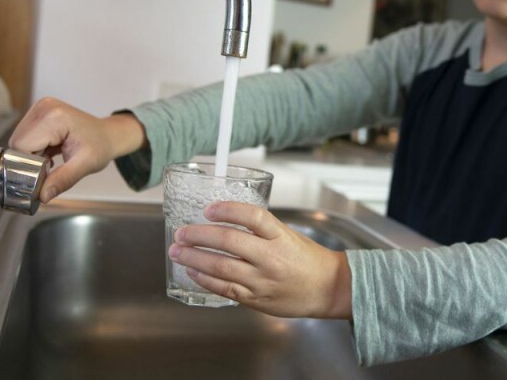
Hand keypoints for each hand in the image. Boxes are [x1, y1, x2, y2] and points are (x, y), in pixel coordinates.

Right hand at [9, 97, 145, 201]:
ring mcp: (40, 108)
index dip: (29, 165)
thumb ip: (63, 180)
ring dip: (32, 156)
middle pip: (18, 143)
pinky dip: (34, 150)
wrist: (107, 135)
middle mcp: (43, 108)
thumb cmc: (100, 146)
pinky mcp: (38, 114)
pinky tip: (49, 153)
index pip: (22, 146)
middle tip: (50, 168)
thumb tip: (42, 196)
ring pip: (19, 142)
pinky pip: (25, 138)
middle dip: (30, 161)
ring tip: (51, 159)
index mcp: (54, 116)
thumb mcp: (86, 165)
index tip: (44, 174)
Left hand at [168, 202, 351, 318]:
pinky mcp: (256, 299)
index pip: (253, 217)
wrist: (328, 289)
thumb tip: (225, 220)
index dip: (228, 210)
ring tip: (178, 251)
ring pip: (222, 267)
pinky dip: (205, 279)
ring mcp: (262, 280)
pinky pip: (225, 288)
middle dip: (199, 235)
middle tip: (182, 232)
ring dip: (195, 257)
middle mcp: (271, 257)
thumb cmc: (308, 260)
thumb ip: (260, 230)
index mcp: (281, 236)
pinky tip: (192, 271)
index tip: (209, 208)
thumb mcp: (288, 235)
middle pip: (230, 241)